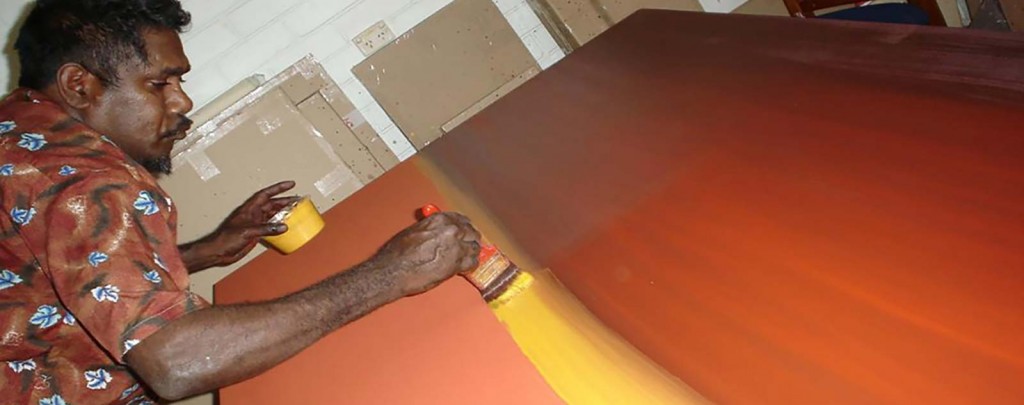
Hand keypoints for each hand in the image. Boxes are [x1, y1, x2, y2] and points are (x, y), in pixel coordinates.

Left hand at [186, 181, 300, 269]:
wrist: (218, 252)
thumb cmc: (225, 238)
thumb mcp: (247, 231)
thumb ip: (266, 228)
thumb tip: (283, 226)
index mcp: (249, 209)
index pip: (266, 194)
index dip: (279, 188)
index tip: (291, 184)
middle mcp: (253, 214)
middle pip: (272, 204)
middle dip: (285, 201)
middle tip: (299, 201)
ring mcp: (254, 224)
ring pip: (272, 215)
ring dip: (283, 213)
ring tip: (296, 212)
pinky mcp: (255, 234)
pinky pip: (270, 227)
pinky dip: (279, 227)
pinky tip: (286, 228)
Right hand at [374, 211, 481, 295]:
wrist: (393, 270)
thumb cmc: (398, 252)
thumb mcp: (415, 231)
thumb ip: (432, 229)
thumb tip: (439, 233)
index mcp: (440, 219)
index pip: (462, 220)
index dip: (464, 228)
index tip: (465, 232)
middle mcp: (451, 230)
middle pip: (471, 233)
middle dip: (470, 240)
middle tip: (468, 246)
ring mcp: (456, 247)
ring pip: (475, 248)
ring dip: (471, 253)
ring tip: (467, 258)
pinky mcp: (457, 264)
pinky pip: (473, 263)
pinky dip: (470, 266)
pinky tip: (466, 268)